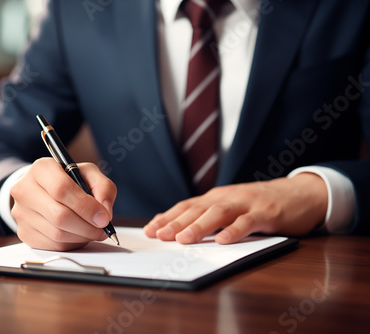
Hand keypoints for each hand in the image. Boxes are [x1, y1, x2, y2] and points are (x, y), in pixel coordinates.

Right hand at [10, 158, 116, 250]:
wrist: (44, 189)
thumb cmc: (68, 180)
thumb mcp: (89, 173)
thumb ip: (103, 187)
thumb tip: (104, 212)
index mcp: (41, 169)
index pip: (61, 190)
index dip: (86, 207)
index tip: (103, 217)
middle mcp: (25, 189)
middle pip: (59, 215)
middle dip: (87, 226)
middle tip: (103, 229)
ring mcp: (21, 213)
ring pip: (57, 234)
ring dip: (82, 236)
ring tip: (93, 230)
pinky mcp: (24, 232)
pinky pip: (53, 245)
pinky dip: (72, 243)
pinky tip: (78, 234)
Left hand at [144, 173, 327, 244]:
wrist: (298, 194)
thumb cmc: (258, 205)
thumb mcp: (230, 207)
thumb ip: (209, 216)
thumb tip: (179, 230)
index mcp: (216, 198)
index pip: (185, 206)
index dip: (166, 217)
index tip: (149, 230)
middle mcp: (227, 197)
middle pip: (197, 209)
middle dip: (176, 223)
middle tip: (159, 235)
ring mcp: (246, 204)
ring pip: (218, 214)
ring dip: (199, 226)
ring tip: (183, 239)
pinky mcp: (266, 213)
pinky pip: (248, 222)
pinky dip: (235, 231)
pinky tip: (223, 241)